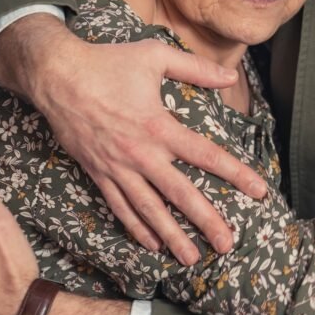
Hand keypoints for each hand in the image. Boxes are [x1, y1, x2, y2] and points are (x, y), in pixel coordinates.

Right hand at [21, 22, 267, 263]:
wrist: (56, 74)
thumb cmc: (107, 61)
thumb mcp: (155, 56)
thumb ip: (195, 68)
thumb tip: (229, 78)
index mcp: (158, 126)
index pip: (205, 155)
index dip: (235, 173)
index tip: (259, 191)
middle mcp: (140, 153)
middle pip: (180, 194)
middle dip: (206, 221)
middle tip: (227, 244)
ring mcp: (117, 167)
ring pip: (149, 209)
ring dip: (171, 236)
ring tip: (191, 259)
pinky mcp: (97, 172)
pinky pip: (119, 206)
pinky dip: (136, 227)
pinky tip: (151, 244)